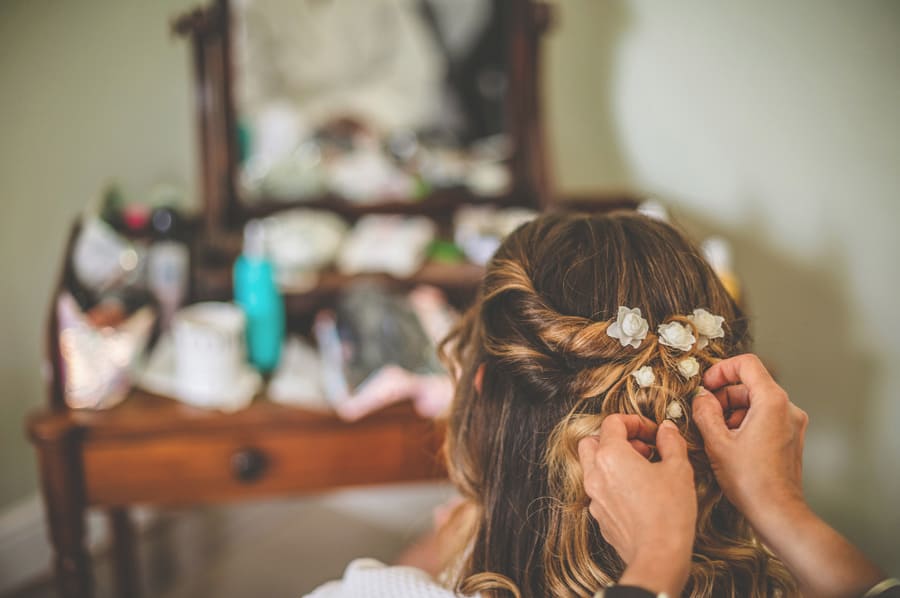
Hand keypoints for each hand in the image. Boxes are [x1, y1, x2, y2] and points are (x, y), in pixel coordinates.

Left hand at [578, 415, 695, 595]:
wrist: (658, 555)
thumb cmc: (668, 513)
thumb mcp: (678, 468)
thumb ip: (671, 442)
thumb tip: (666, 430)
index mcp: (611, 455)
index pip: (612, 422)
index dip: (634, 421)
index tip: (651, 431)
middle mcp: (595, 474)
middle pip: (593, 441)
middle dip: (616, 438)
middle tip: (641, 448)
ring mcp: (594, 496)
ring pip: (593, 466)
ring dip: (613, 461)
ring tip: (642, 470)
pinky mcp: (599, 515)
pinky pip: (600, 490)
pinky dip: (613, 483)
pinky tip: (638, 492)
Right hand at [693, 354, 883, 597]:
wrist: (777, 512)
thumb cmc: (750, 480)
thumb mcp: (717, 442)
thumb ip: (705, 412)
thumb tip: (702, 398)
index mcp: (772, 402)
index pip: (747, 364)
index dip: (721, 369)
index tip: (706, 386)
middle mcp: (787, 408)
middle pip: (750, 384)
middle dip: (724, 395)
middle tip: (705, 414)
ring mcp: (792, 424)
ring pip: (756, 402)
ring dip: (732, 411)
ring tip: (716, 434)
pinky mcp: (790, 438)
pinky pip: (765, 418)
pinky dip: (745, 422)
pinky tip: (731, 444)